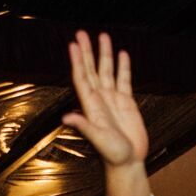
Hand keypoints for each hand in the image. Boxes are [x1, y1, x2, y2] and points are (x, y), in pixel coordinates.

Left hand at [63, 31, 149, 195]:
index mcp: (92, 105)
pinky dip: (122, 67)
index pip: (82, 78)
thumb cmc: (113, 155)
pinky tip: (122, 54)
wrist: (128, 162)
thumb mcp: (99, 140)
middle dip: (87, 51)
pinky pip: (124, 80)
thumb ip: (85, 126)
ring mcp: (112, 99)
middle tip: (82, 33)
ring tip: (103, 36)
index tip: (74, 45)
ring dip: (104, 54)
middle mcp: (100, 99)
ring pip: (107, 71)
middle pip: (92, 69)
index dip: (78, 61)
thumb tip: (67, 117)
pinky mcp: (126, 102)